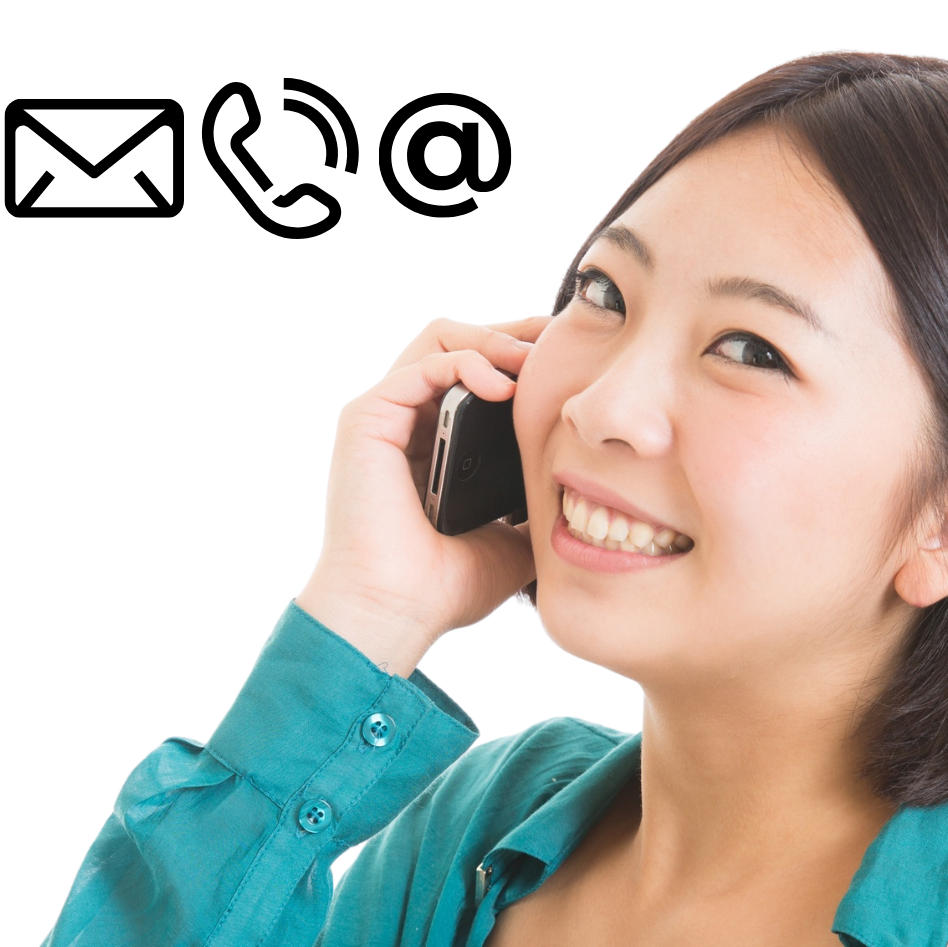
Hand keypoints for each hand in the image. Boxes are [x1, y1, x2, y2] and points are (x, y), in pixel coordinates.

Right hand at [295, 315, 550, 674]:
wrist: (398, 611)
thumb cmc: (445, 587)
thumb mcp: (513, 539)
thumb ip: (535, 504)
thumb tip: (580, 487)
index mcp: (437, 448)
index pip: (479, 377)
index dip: (523, 360)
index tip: (569, 362)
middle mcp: (408, 426)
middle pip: (461, 345)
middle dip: (513, 335)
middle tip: (558, 342)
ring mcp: (386, 419)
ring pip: (440, 341)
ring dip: (492, 339)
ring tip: (531, 362)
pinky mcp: (367, 419)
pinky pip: (421, 365)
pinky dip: (466, 363)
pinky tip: (502, 386)